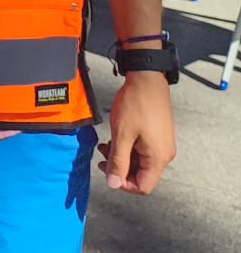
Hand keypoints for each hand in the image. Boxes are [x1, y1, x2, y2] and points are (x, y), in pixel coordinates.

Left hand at [99, 73, 174, 194]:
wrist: (147, 80)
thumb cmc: (136, 104)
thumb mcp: (122, 134)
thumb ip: (118, 160)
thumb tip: (113, 183)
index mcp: (158, 158)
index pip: (143, 186)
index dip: (124, 183)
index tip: (107, 172)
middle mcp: (164, 155)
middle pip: (142, 175)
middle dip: (120, 168)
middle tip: (103, 156)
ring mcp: (162, 145)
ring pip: (141, 162)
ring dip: (122, 157)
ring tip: (106, 145)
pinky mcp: (158, 136)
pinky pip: (143, 150)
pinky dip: (129, 148)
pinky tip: (116, 138)